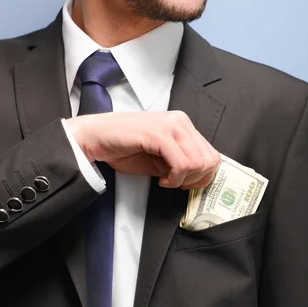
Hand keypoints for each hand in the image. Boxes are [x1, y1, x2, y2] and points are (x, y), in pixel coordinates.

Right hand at [65, 111, 220, 188]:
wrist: (95, 138)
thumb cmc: (124, 147)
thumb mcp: (160, 158)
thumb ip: (180, 162)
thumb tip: (198, 177)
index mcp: (183, 125)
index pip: (212, 154)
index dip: (203, 176)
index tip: (185, 184)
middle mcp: (181, 122)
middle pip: (210, 159)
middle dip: (195, 180)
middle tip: (176, 184)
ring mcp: (171, 126)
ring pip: (198, 162)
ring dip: (183, 180)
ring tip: (166, 181)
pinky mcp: (159, 134)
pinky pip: (181, 164)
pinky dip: (174, 179)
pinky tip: (161, 180)